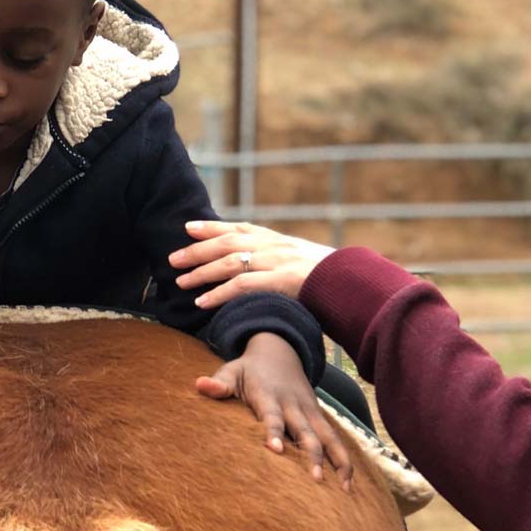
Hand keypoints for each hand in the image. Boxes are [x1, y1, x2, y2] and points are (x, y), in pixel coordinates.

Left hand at [169, 220, 335, 309]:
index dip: (213, 227)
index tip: (189, 228)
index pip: (241, 227)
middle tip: (173, 259)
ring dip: (202, 272)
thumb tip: (264, 267)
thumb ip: (282, 261)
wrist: (357, 284)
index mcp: (280, 240)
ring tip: (181, 282)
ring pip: (230, 262)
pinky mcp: (281, 281)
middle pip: (228, 242)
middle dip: (198, 249)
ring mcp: (278, 262)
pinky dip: (218, 293)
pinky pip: (242, 285)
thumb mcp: (305, 261)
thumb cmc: (332, 280)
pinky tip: (202, 303)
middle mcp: (275, 246)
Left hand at [194, 332, 352, 487]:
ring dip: (337, 461)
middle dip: (311, 455)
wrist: (279, 351)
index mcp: (269, 397)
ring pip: (328, 438)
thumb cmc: (248, 369)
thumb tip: (199, 384)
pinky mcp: (319, 417)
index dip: (274, 431)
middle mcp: (294, 406)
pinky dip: (343, 460)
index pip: (272, 416)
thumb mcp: (232, 370)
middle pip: (305, 432)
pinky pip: (334, 439)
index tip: (275, 449)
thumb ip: (219, 382)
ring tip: (343, 489)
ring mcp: (310, 412)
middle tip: (314, 479)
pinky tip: (348, 485)